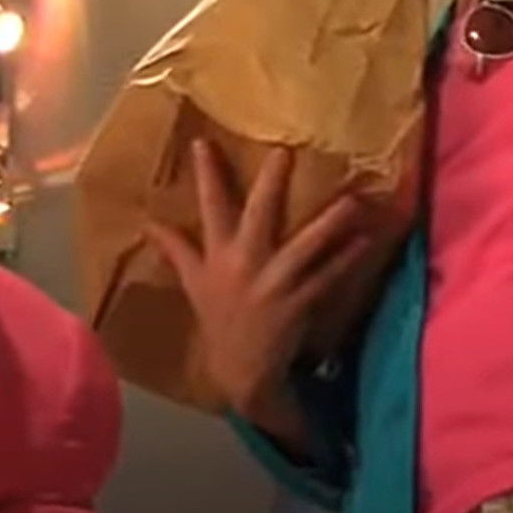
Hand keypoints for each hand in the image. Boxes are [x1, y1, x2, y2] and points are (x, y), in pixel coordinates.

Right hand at [146, 141, 381, 433]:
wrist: (241, 371)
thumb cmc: (218, 320)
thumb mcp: (192, 283)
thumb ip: (175, 249)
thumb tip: (147, 223)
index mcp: (217, 255)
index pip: (209, 207)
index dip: (206, 175)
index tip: (204, 141)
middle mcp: (244, 263)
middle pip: (258, 215)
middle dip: (272, 183)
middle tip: (287, 152)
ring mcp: (273, 284)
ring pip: (303, 246)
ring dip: (329, 223)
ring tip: (352, 200)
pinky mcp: (298, 303)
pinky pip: (326, 277)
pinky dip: (346, 260)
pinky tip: (365, 241)